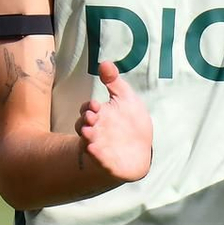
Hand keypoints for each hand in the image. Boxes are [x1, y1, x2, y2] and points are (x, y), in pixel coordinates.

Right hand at [75, 61, 152, 182]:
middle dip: (85, 120)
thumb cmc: (131, 122)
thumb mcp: (125, 99)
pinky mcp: (107, 162)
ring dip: (86, 137)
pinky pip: (98, 159)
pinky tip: (94, 149)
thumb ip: (114, 82)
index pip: (87, 109)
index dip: (89, 107)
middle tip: (91, 117)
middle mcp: (96, 130)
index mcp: (100, 115)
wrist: (141, 149)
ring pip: (87, 141)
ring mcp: (100, 146)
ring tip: (88, 133)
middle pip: (82, 124)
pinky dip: (95, 155)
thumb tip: (104, 62)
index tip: (95, 105)